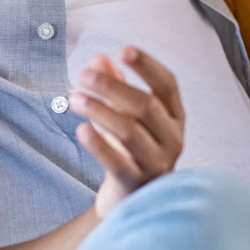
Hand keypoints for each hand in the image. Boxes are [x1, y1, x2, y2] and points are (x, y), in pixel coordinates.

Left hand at [70, 47, 184, 217]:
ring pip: (129, 131)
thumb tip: (99, 59)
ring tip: (74, 98)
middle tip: (83, 75)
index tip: (124, 50)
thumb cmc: (131, 150)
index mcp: (175, 117)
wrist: (132, 200)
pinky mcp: (136, 183)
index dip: (147, 66)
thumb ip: (116, 86)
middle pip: (145, 105)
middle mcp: (172, 138)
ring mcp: (157, 163)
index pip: (167, 85)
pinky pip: (117, 161)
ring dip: (99, 111)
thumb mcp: (127, 115)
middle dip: (112, 86)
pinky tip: (81, 129)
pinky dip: (98, 144)